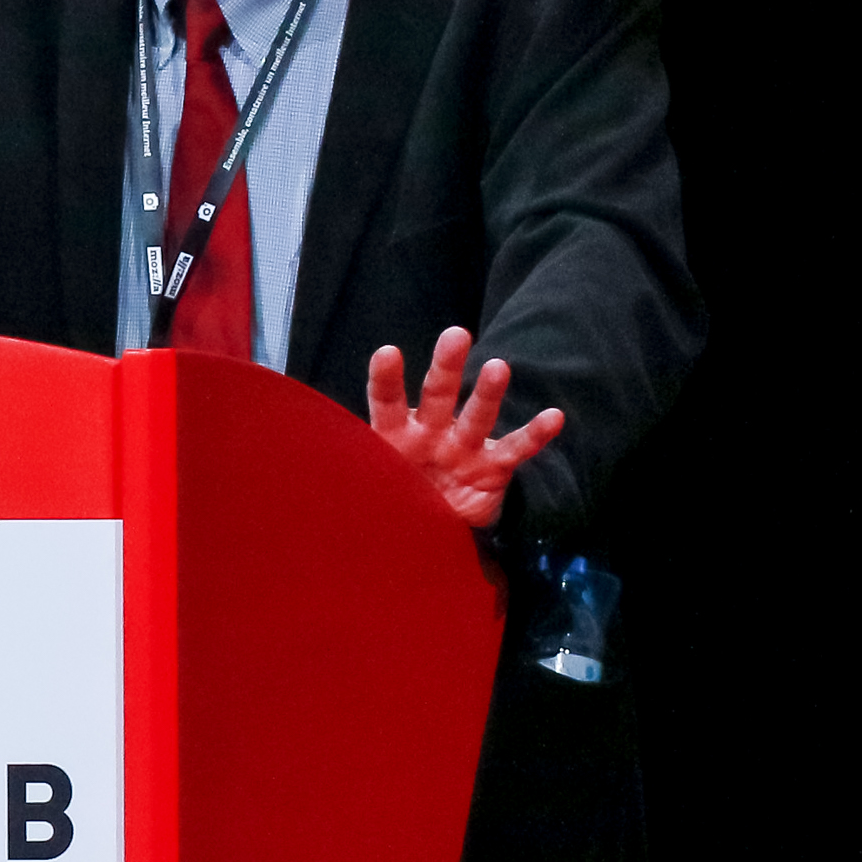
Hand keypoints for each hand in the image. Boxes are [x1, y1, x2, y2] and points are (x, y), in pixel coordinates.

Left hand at [366, 327, 564, 528]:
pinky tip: (554, 417)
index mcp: (395, 433)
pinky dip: (535, 435)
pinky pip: (516, 449)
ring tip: (498, 367)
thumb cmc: (397, 492)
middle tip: (455, 335)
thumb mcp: (372, 483)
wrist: (433, 526)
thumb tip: (308, 481)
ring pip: (477, 416)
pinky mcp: (493, 467)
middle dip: (446, 366)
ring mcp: (464, 448)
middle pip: (438, 394)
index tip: (388, 353)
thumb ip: (357, 470)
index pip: (386, 401)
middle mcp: (431, 432)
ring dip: (488, 393)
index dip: (387, 379)